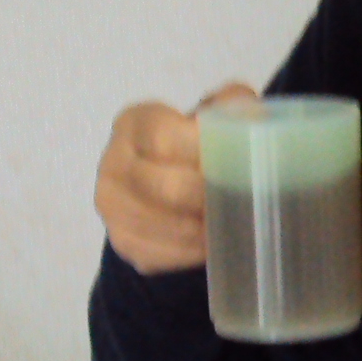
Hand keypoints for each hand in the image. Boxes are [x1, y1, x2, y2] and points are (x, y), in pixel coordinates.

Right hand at [93, 83, 257, 274]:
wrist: (163, 180)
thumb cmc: (192, 144)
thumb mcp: (210, 115)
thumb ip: (230, 106)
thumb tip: (249, 114)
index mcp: (133, 122)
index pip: (164, 138)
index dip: (203, 153)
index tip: (234, 163)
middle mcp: (112, 163)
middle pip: (165, 187)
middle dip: (207, 196)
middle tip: (239, 201)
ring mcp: (112, 206)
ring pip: (164, 225)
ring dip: (202, 228)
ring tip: (229, 223)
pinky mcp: (122, 241)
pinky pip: (159, 254)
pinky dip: (190, 252)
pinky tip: (210, 243)